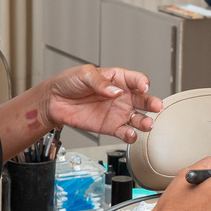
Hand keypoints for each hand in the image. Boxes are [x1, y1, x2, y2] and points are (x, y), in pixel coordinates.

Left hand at [43, 65, 162, 142]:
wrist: (54, 101)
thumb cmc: (69, 82)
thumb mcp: (84, 74)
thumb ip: (100, 82)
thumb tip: (115, 91)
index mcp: (117, 78)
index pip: (136, 79)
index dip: (142, 82)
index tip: (143, 86)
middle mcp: (122, 96)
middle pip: (143, 99)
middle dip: (152, 103)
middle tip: (156, 106)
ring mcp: (117, 112)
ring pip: (138, 118)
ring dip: (145, 121)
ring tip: (147, 124)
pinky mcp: (110, 127)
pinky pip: (125, 132)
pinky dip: (130, 135)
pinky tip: (131, 134)